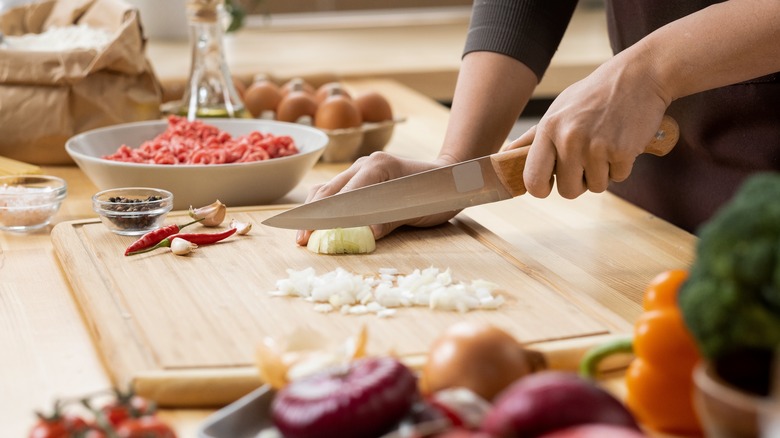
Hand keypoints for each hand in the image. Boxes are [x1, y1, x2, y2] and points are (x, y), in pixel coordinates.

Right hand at [296, 152, 459, 244]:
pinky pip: (337, 190)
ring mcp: (361, 168)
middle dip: (312, 217)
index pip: (343, 195)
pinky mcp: (362, 176)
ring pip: (328, 189)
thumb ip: (387, 221)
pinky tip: (317, 223)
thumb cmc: (437, 193)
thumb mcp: (416, 209)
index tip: (311, 235)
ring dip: (314, 212)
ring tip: (304, 234)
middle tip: (301, 240)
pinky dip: (324, 207)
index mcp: (377, 167)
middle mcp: (364, 164)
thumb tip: (363, 236)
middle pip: (328, 191)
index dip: (326, 217)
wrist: (451, 177)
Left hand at [514, 51, 670, 198]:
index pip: (533, 180)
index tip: (551, 183)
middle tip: (586, 160)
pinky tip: (622, 141)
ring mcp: (596, 147)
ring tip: (605, 145)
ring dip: (602, 173)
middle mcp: (569, 139)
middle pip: (567, 191)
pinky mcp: (623, 152)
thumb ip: (532, 137)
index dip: (542, 189)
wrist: (638, 76)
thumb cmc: (594, 95)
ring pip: (595, 187)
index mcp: (548, 129)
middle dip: (578, 183)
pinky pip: (618, 178)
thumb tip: (505, 155)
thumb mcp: (558, 109)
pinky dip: (621, 166)